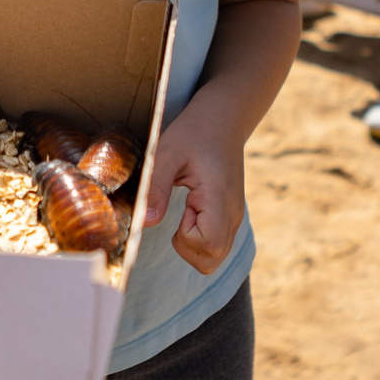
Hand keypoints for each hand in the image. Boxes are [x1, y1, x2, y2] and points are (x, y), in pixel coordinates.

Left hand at [139, 106, 247, 275]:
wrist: (223, 120)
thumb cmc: (194, 132)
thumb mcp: (167, 153)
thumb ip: (156, 188)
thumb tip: (145, 222)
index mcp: (219, 199)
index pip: (209, 244)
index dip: (186, 238)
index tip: (180, 211)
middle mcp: (233, 214)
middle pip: (212, 259)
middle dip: (187, 247)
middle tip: (180, 215)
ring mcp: (235, 217)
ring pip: (215, 257)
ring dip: (193, 245)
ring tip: (186, 212)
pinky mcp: (230, 217)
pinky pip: (217, 245)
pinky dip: (200, 240)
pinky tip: (191, 213)